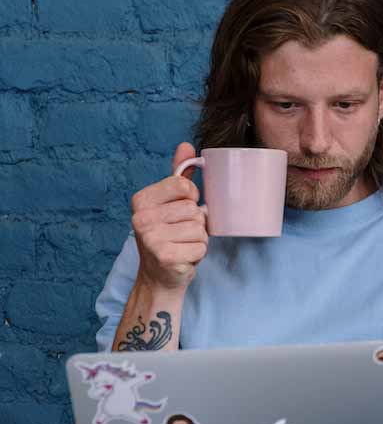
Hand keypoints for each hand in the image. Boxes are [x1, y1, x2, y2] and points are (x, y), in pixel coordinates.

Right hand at [131, 142, 207, 291]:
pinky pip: (201, 247)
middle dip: (196, 224)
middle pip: (194, 209)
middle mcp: (141, 218)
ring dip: (198, 240)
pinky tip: (183, 258)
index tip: (180, 211)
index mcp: (141, 199)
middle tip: (180, 235)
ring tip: (182, 245)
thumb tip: (187, 145)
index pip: (184, 186)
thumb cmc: (169, 237)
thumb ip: (179, 175)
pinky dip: (198, 254)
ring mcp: (151, 238)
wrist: (159, 277)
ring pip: (200, 229)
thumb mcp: (171, 203)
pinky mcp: (164, 257)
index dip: (191, 199)